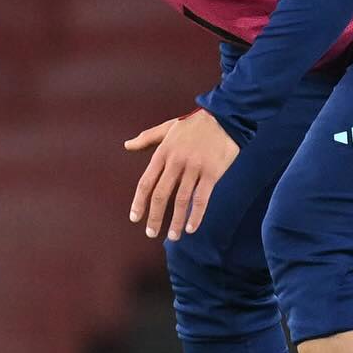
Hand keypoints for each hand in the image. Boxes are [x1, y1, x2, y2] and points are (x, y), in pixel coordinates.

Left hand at [124, 109, 240, 242]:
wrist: (225, 116)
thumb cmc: (194, 124)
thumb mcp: (167, 128)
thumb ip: (147, 138)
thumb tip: (127, 145)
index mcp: (163, 152)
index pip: (146, 182)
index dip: (139, 201)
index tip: (135, 217)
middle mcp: (176, 162)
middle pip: (161, 195)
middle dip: (155, 217)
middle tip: (151, 233)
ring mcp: (195, 168)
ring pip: (181, 200)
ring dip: (176, 221)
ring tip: (173, 236)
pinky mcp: (212, 173)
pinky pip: (202, 199)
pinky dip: (196, 215)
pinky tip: (191, 228)